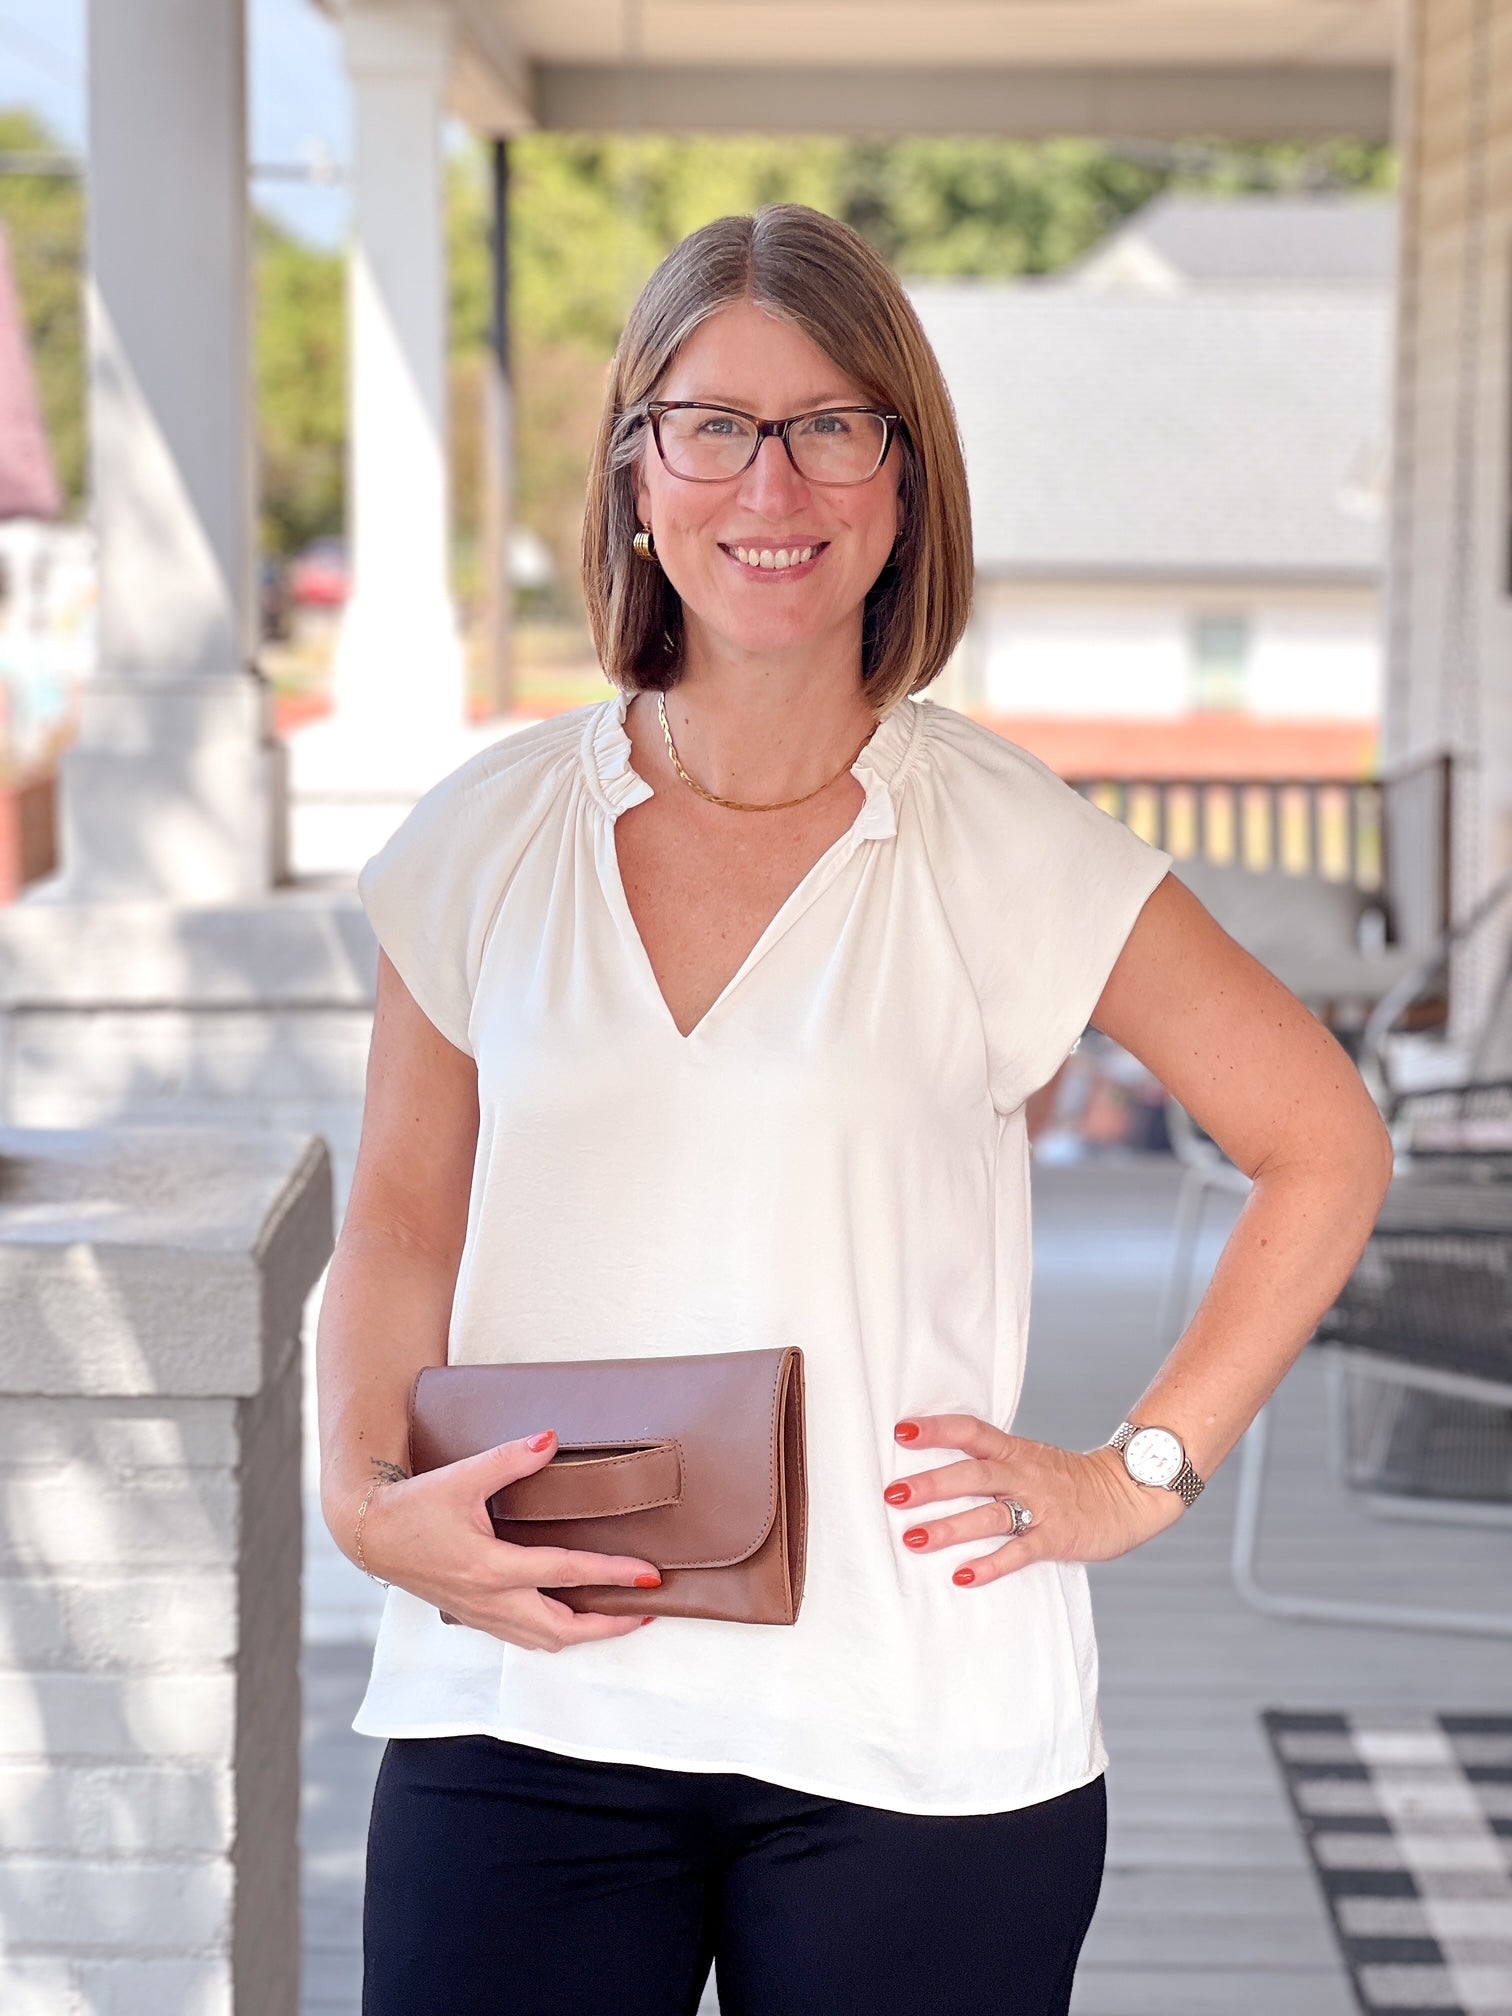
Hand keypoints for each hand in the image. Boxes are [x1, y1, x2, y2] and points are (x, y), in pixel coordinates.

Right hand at [350, 1430, 664, 1650]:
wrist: (370, 1535)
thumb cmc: (413, 1506)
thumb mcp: (461, 1476)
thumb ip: (509, 1459)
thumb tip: (549, 1439)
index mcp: (490, 1567)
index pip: (565, 1573)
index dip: (612, 1573)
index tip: (649, 1575)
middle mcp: (489, 1600)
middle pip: (561, 1628)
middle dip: (608, 1624)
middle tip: (645, 1610)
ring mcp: (480, 1614)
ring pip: (542, 1640)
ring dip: (583, 1634)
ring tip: (618, 1618)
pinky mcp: (472, 1615)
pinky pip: (522, 1637)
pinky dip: (554, 1634)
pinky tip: (568, 1620)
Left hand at [882, 1413, 1185, 1587]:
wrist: (1128, 1494)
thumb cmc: (1068, 1480)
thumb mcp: (1029, 1459)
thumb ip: (991, 1462)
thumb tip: (936, 1470)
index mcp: (1015, 1451)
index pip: (972, 1431)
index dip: (938, 1429)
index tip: (901, 1430)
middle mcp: (1023, 1474)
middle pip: (974, 1474)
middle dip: (933, 1484)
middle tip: (894, 1494)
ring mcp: (1041, 1506)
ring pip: (991, 1514)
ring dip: (951, 1527)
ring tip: (914, 1539)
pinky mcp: (1056, 1538)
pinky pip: (1020, 1552)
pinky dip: (992, 1564)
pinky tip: (963, 1576)